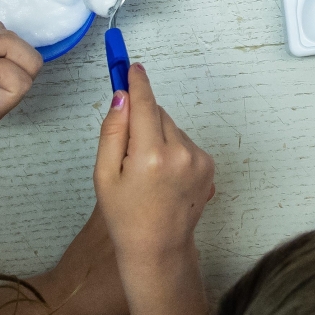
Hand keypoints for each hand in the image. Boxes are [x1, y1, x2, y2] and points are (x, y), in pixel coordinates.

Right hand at [94, 65, 216, 267]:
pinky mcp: (209, 166)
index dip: (137, 83)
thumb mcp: (104, 174)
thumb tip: (122, 97)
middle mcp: (181, 153)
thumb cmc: (125, 215)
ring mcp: (199, 160)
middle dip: (143, 121)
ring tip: (148, 171)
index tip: (132, 66)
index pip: (146, 104)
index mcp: (151, 155)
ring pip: (172, 129)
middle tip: (129, 150)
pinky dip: (173, 150)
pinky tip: (164, 176)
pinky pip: (185, 143)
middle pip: (159, 114)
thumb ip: (113, 131)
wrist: (158, 247)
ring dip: (159, 138)